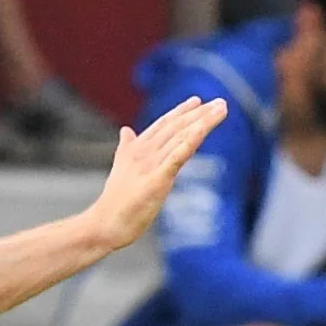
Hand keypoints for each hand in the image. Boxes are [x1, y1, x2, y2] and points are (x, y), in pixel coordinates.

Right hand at [88, 95, 227, 251]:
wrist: (104, 224)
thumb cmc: (114, 202)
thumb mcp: (121, 169)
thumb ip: (126, 148)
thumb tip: (126, 130)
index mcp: (135, 149)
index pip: (162, 125)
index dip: (180, 112)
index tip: (197, 101)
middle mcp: (144, 152)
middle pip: (176, 127)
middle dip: (199, 113)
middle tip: (220, 103)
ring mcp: (150, 165)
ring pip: (181, 136)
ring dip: (203, 121)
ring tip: (221, 109)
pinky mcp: (157, 179)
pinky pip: (178, 156)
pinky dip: (192, 140)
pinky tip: (203, 128)